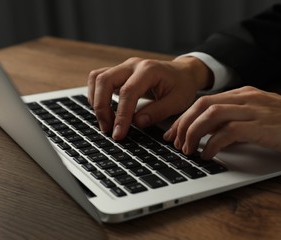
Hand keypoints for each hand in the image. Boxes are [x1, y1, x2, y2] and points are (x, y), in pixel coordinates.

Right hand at [87, 56, 212, 139]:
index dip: (121, 115)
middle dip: (101, 107)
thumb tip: (137, 123)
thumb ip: (157, 112)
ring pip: (97, 78)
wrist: (184, 73)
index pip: (128, 92)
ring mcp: (124, 67)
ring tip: (106, 122)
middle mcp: (133, 65)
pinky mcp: (119, 73)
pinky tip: (105, 111)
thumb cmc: (182, 86)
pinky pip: (99, 80)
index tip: (119, 133)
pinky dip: (96, 96)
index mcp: (149, 70)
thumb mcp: (177, 102)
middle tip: (108, 129)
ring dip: (96, 101)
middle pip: (104, 80)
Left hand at [164, 86, 280, 158]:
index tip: (174, 132)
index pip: (204, 101)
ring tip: (187, 150)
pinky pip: (228, 132)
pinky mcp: (263, 126)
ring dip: (193, 133)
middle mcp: (246, 98)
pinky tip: (207, 155)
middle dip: (183, 124)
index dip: (184, 117)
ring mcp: (254, 110)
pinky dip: (212, 144)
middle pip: (201, 105)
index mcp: (244, 94)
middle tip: (174, 142)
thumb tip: (215, 137)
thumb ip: (239, 122)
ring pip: (211, 114)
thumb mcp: (261, 118)